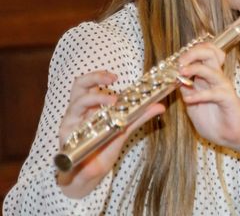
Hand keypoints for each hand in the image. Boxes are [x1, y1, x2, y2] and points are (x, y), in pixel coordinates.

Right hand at [56, 71, 163, 197]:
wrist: (87, 176)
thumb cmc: (103, 150)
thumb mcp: (124, 131)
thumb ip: (139, 117)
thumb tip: (160, 106)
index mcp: (91, 107)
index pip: (90, 84)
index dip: (100, 76)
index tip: (115, 76)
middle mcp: (79, 111)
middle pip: (79, 86)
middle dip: (94, 77)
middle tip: (112, 79)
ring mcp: (72, 122)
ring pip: (77, 101)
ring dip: (95, 98)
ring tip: (112, 102)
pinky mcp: (67, 135)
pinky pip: (74, 122)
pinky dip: (86, 119)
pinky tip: (99, 123)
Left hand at [177, 43, 239, 149]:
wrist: (230, 136)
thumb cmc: (213, 120)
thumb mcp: (192, 104)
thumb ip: (185, 91)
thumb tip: (174, 79)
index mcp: (208, 77)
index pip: (204, 53)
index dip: (190, 52)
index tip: (176, 62)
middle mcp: (216, 78)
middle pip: (209, 53)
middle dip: (192, 53)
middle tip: (180, 62)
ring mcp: (223, 87)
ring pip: (211, 70)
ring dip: (194, 69)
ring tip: (181, 74)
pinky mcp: (228, 99)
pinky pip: (213, 93)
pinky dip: (199, 95)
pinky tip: (188, 100)